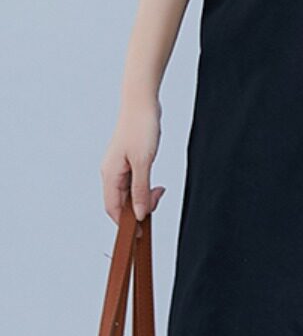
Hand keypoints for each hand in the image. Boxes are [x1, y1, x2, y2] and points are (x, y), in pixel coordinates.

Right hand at [101, 94, 165, 225]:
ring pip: (128, 192)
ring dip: (143, 196)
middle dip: (138, 208)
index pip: (113, 209)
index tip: (140, 233)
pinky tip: (155, 184)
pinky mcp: (128, 159)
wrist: (142, 102)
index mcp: (110, 174)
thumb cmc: (141, 128)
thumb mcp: (143, 162)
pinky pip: (134, 181)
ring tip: (159, 191)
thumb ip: (141, 190)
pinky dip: (144, 186)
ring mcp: (118, 166)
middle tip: (157, 201)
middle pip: (121, 202)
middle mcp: (111, 172)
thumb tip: (140, 214)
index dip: (126, 224)